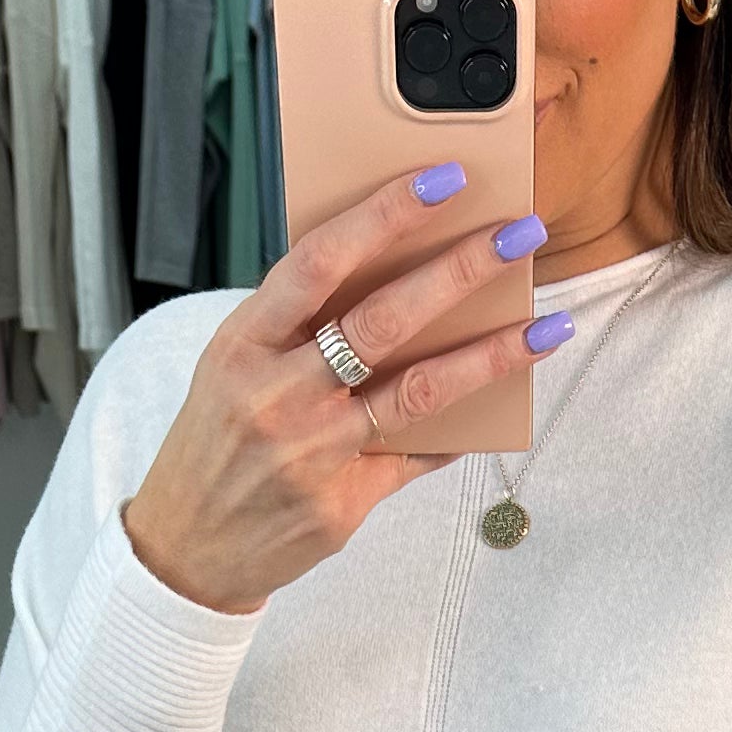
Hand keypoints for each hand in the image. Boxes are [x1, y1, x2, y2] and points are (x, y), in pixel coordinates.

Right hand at [122, 166, 565, 614]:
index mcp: (243, 344)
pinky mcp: (341, 505)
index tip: (442, 180)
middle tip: (521, 236)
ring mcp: (312, 454)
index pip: (320, 261)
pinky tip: (501, 406)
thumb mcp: (231, 368)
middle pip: (384, 320)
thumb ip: (296, 325)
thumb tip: (391, 272)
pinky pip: (416, 455)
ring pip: (420, 391)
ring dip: (491, 356)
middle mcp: (277, 395)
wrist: (185, 551)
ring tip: (546, 328)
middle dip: (460, 271)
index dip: (384, 216)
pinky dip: (459, 428)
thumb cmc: (215, 443)